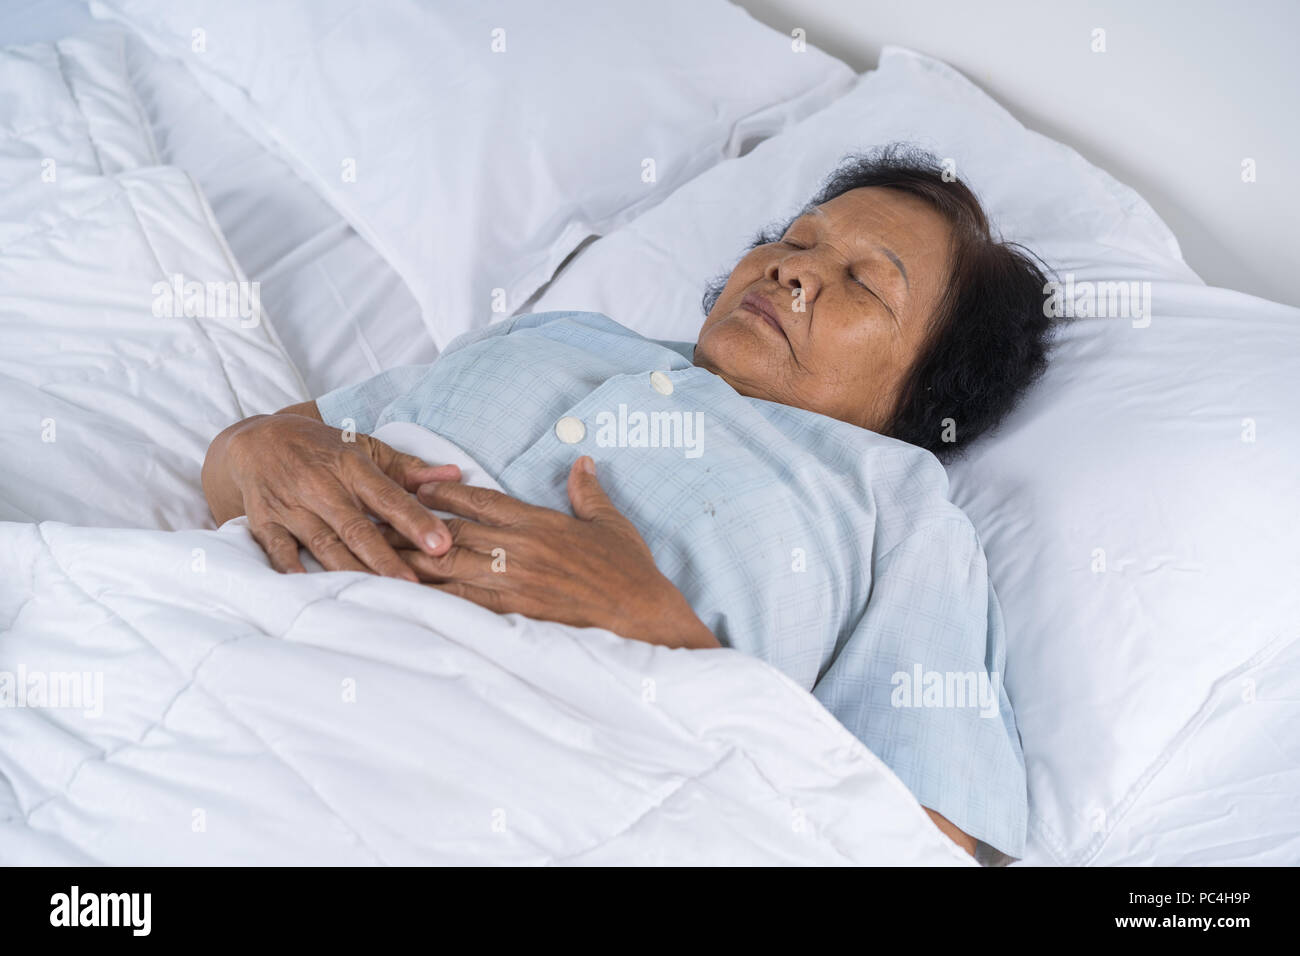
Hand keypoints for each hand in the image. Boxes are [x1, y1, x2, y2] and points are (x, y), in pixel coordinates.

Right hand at [206, 411, 460, 580]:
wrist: (256, 440)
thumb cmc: (321, 447)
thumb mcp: (363, 447)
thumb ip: (408, 467)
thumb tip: (454, 475)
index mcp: (350, 465)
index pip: (387, 496)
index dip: (414, 520)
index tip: (441, 543)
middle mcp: (320, 485)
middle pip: (357, 527)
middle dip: (386, 558)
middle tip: (414, 584)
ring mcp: (290, 505)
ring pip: (324, 543)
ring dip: (350, 571)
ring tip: (378, 597)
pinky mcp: (264, 521)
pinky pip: (278, 549)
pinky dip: (291, 568)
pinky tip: (311, 588)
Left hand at [393, 456, 719, 648]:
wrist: (644, 616)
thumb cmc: (631, 572)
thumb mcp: (612, 524)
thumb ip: (589, 493)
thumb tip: (581, 462)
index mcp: (540, 522)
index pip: (482, 500)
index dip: (444, 493)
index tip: (413, 487)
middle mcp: (519, 549)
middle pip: (452, 531)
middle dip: (409, 527)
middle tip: (371, 520)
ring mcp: (513, 583)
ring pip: (448, 567)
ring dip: (408, 563)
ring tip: (371, 559)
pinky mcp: (512, 614)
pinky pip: (461, 604)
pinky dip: (429, 600)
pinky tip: (402, 601)